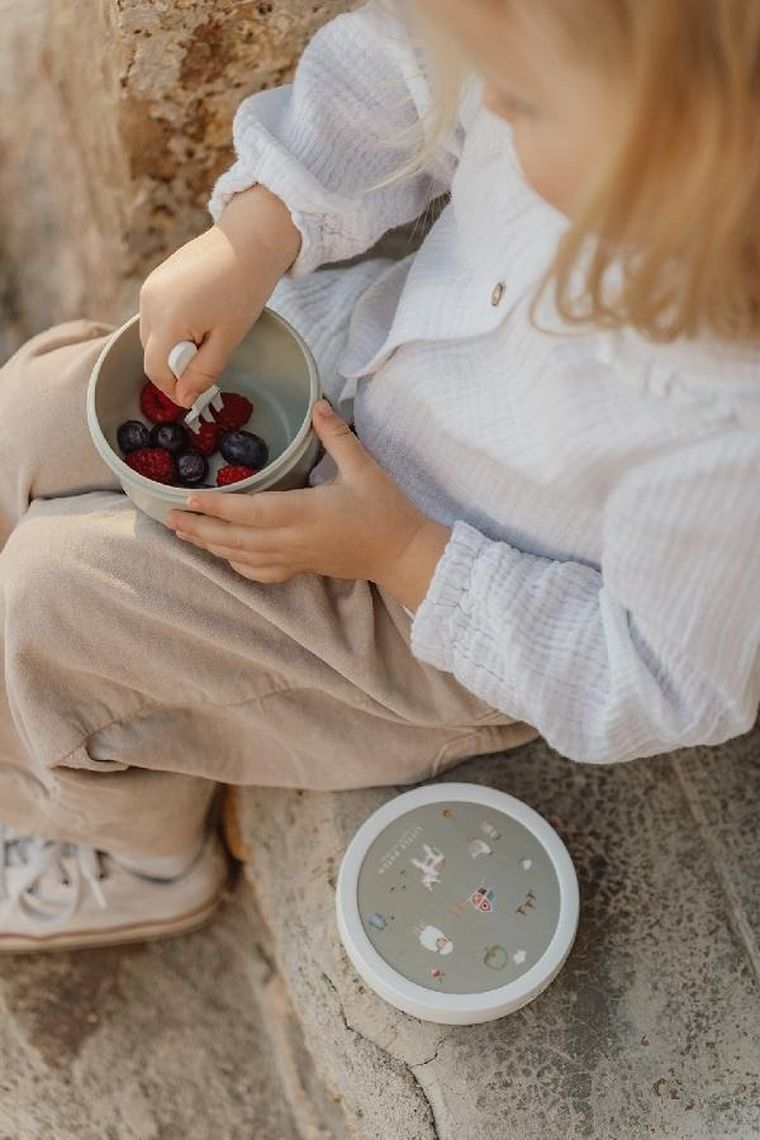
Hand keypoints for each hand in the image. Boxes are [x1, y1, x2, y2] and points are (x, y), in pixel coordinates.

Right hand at [139, 184, 300, 406]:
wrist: (249, 240)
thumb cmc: (244, 289)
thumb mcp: (228, 338)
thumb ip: (203, 371)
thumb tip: (185, 397)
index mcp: (167, 319)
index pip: (156, 369)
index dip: (173, 388)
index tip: (194, 396)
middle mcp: (149, 303)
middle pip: (151, 353)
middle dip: (175, 367)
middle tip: (207, 363)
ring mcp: (150, 288)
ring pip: (152, 335)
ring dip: (173, 346)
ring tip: (207, 336)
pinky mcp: (155, 279)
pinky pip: (156, 315)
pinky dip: (172, 327)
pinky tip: (200, 318)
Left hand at [165, 400, 451, 611]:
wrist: (402, 554)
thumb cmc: (385, 510)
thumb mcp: (364, 467)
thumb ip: (337, 435)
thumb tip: (318, 404)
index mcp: (304, 513)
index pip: (250, 512)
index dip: (217, 506)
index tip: (189, 497)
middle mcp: (292, 540)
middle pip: (234, 538)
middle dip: (199, 527)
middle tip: (168, 516)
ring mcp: (294, 558)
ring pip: (241, 557)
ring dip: (210, 545)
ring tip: (183, 533)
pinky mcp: (301, 568)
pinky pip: (259, 572)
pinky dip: (235, 564)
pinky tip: (222, 555)